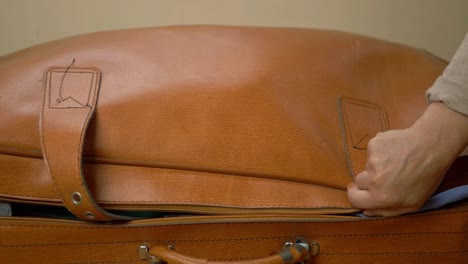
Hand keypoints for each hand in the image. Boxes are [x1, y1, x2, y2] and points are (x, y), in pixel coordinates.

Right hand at [347, 102, 467, 216]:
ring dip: (378, 166)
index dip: (355, 196)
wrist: (432, 147)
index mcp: (381, 197)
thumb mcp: (412, 204)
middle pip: (359, 182)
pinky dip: (380, 152)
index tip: (357, 192)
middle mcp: (373, 180)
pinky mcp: (373, 145)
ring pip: (367, 166)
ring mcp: (372, 161)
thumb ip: (386, 211)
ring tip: (397, 162)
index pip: (354, 199)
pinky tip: (395, 152)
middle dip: (368, 181)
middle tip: (386, 176)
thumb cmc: (426, 177)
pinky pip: (371, 152)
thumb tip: (365, 211)